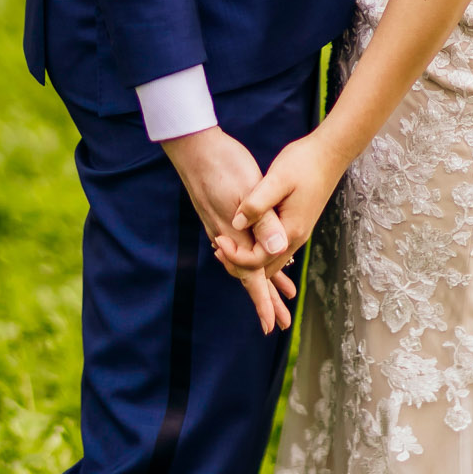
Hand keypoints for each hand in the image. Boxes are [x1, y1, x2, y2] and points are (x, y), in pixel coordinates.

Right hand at [163, 123, 296, 336]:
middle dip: (264, 298)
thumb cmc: (223, 163)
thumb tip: (278, 252)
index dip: (262, 301)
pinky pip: (238, 247)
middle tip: (277, 322)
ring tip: (280, 295)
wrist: (192, 146)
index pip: (251, 277)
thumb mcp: (250, 189)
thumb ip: (264, 222)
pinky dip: (252, 258)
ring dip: (261, 280)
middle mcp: (224, 236)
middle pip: (246, 276)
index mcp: (235, 234)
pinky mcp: (219, 214)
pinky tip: (259, 253)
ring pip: (243, 262)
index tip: (270, 326)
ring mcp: (219, 225)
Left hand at [225, 131, 343, 275]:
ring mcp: (298, 230)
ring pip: (270, 257)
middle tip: (218, 244)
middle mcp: (296, 237)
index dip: (235, 255)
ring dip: (248, 255)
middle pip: (265, 266)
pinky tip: (243, 230)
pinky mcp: (296, 221)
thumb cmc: (303, 162)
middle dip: (240, 262)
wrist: (330, 153)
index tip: (218, 239)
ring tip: (226, 240)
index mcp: (290, 231)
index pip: (258, 261)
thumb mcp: (277, 180)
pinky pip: (274, 245)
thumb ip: (257, 204)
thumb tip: (236, 225)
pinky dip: (258, 246)